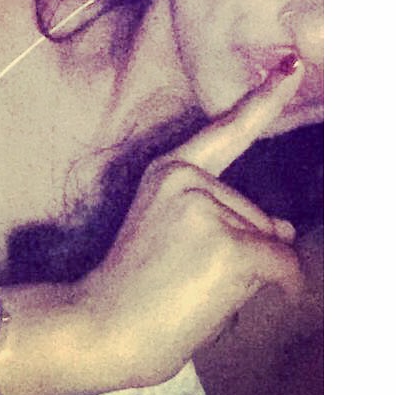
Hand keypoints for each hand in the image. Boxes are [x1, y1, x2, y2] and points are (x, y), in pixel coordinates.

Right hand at [75, 62, 306, 388]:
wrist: (102, 328)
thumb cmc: (137, 292)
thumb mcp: (174, 237)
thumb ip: (226, 219)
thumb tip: (284, 229)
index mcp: (168, 171)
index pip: (226, 131)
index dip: (264, 98)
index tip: (292, 66)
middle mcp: (187, 179)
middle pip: (257, 217)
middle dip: (243, 255)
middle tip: (189, 281)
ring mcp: (207, 209)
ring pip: (269, 243)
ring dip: (249, 277)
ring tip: (194, 292)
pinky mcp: (228, 245)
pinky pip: (282, 265)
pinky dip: (279, 288)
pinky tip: (232, 300)